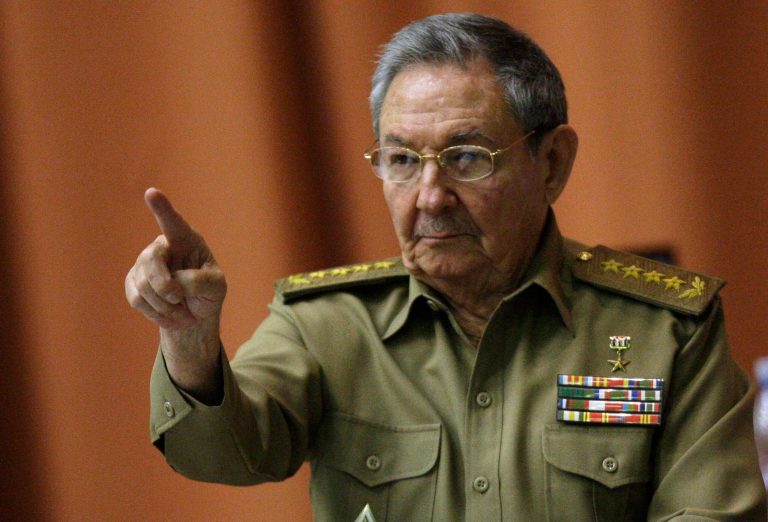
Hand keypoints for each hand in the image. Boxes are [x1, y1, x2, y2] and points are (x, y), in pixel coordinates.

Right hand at [126, 188, 225, 400]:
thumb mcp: (216, 287)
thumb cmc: (208, 294)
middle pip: (151, 259)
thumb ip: (199, 281)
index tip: (151, 193)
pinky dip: (155, 312)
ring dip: (164, 304)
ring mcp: (144, 263)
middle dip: (165, 286)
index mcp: (186, 240)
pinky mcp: (132, 282)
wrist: (193, 317)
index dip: (162, 208)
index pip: (173, 222)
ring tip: (179, 307)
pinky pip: (137, 299)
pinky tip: (166, 311)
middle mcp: (162, 246)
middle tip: (180, 299)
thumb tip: (174, 281)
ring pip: (143, 284)